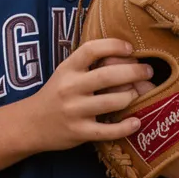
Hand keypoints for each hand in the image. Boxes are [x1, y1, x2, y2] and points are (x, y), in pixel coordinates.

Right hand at [23, 39, 152, 151]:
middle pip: (107, 76)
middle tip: (148, 71)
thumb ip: (88, 64)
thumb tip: (125, 54)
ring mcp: (74, 111)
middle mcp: (70, 87)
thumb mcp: (65, 72)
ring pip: (111, 102)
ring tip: (138, 93)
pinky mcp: (79, 132)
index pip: (91, 49)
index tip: (130, 48)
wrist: (30, 124)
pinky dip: (125, 127)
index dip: (113, 45)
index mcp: (67, 68)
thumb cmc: (56, 94)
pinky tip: (136, 122)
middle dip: (133, 71)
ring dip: (131, 96)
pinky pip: (107, 131)